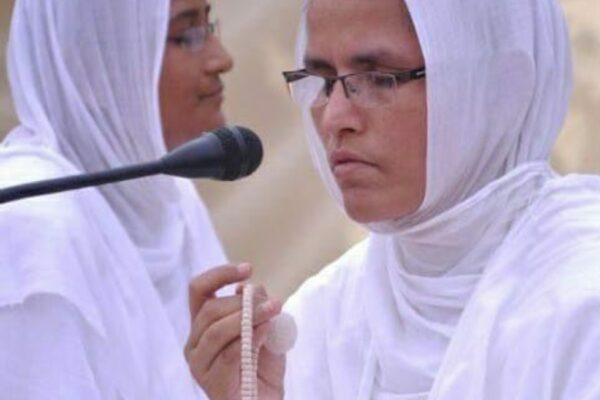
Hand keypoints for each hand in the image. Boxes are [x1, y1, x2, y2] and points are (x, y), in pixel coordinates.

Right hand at [185, 264, 285, 399]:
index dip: (220, 274)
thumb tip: (249, 288)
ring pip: (216, 330)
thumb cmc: (262, 369)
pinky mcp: (212, 382)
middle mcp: (195, 343)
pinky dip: (251, 338)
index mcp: (202, 326)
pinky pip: (229, 353)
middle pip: (210, 309)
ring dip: (248, 316)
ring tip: (274, 309)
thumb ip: (255, 309)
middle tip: (272, 302)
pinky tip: (268, 330)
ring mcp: (200, 364)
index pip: (199, 290)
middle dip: (243, 302)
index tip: (247, 269)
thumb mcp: (263, 329)